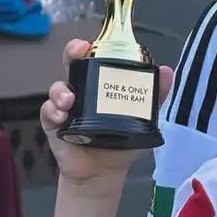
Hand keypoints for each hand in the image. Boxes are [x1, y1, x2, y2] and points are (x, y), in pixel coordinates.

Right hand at [40, 39, 173, 183]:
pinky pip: (48, 113)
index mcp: (100, 84)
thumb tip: (167, 71)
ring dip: (61, 91)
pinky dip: (53, 112)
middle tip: (77, 53)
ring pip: (58, 88)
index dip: (88, 47)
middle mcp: (81, 90)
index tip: (89, 44)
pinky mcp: (55, 124)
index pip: (92, 58)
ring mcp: (65, 106)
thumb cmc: (122, 141)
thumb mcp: (141, 118)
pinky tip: (62, 117)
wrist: (104, 172)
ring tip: (69, 100)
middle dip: (71, 54)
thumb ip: (154, 96)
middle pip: (72, 64)